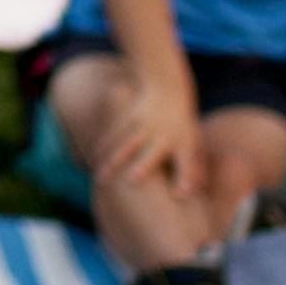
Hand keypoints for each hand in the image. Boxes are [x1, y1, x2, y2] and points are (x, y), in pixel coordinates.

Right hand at [96, 76, 205, 194]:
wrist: (167, 88)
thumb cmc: (181, 126)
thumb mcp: (192, 143)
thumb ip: (191, 168)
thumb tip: (185, 196)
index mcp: (184, 143)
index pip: (186, 162)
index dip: (185, 178)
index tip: (180, 195)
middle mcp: (165, 133)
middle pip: (152, 152)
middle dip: (143, 165)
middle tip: (132, 180)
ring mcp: (146, 124)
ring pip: (126, 144)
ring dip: (112, 162)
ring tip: (101, 179)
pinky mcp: (130, 116)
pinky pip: (114, 134)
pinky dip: (103, 147)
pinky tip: (93, 160)